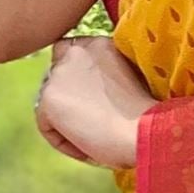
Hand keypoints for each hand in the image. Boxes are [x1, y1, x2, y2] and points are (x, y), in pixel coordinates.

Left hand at [35, 35, 156, 168]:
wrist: (145, 132)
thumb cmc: (147, 118)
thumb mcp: (128, 82)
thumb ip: (103, 76)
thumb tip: (83, 93)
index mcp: (98, 43)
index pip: (70, 54)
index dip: (77, 79)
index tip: (94, 102)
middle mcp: (76, 51)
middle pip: (56, 78)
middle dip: (69, 101)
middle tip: (92, 125)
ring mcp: (59, 73)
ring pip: (51, 104)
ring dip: (67, 123)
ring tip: (94, 140)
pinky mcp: (49, 98)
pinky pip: (46, 126)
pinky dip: (64, 142)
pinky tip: (88, 149)